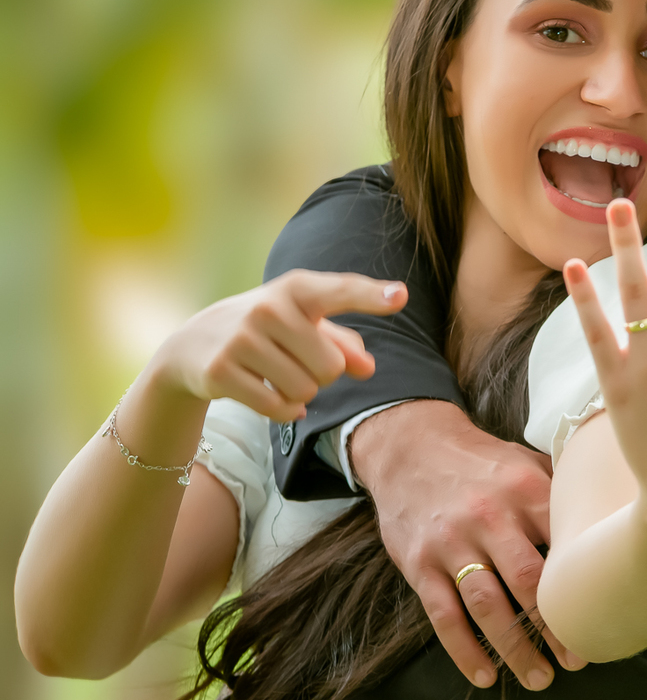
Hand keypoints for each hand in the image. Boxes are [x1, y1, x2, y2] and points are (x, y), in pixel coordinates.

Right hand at [152, 270, 407, 422]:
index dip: (371, 296)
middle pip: (330, 367)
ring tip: (275, 375)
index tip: (401, 297)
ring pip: (305, 391)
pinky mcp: (221, 371)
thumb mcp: (303, 325)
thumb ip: (342, 344)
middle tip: (294, 362)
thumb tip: (368, 368)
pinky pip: (279, 408)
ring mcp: (241, 339)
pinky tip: (267, 394)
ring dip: (300, 394)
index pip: (339, 292)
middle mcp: (268, 309)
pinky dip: (283, 410)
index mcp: (295, 289)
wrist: (193, 344)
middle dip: (321, 375)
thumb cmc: (266, 331)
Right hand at [350, 401, 584, 690]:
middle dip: (554, 629)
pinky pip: (444, 616)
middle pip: (527, 583)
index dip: (585, 586)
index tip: (605, 619)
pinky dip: (465, 651)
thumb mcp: (526, 463)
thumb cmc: (483, 463)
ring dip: (515, 649)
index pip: (563, 544)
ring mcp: (452, 542)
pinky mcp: (420, 563)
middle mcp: (489, 516)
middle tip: (577, 661)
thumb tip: (614, 525)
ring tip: (539, 678)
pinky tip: (485, 676)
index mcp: (525, 490)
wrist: (410, 447)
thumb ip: (563, 495)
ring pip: (487, 607)